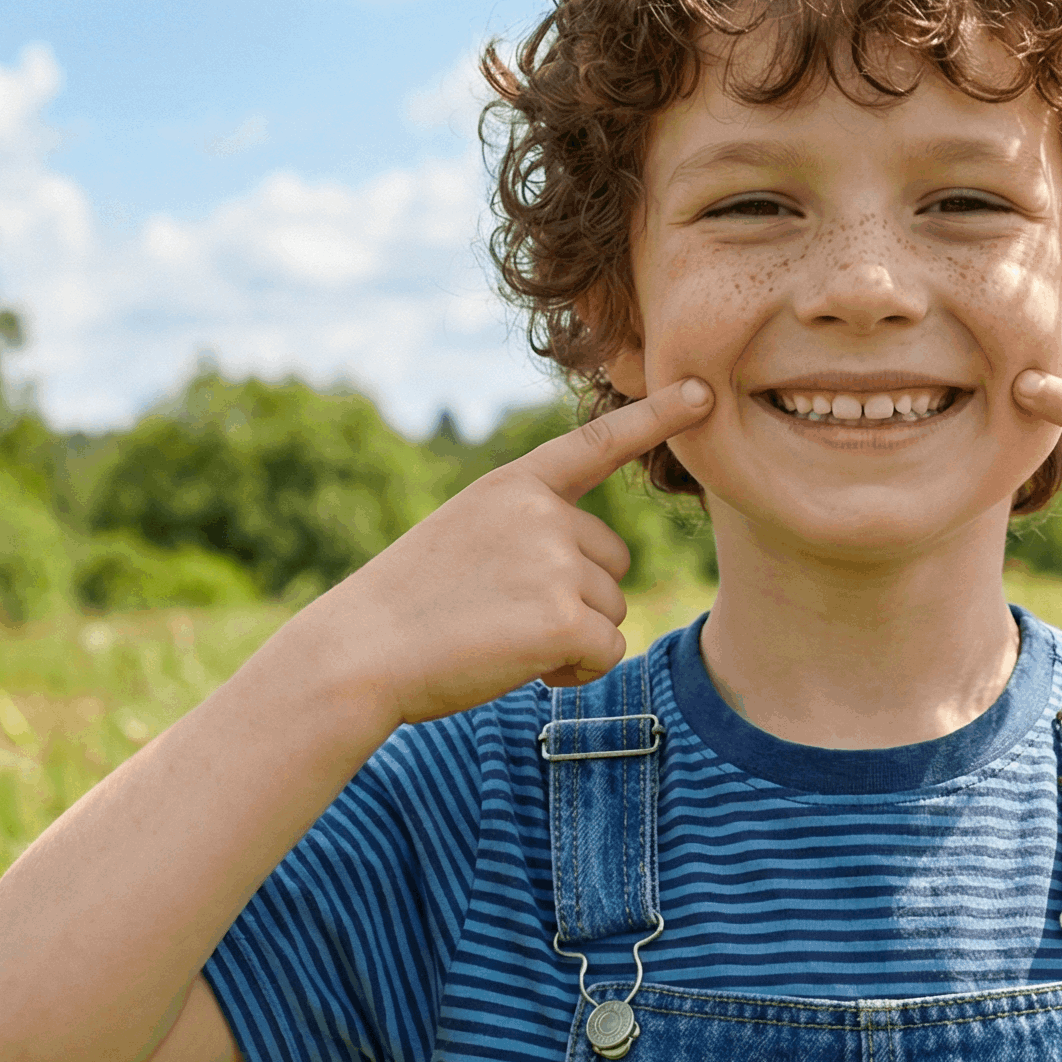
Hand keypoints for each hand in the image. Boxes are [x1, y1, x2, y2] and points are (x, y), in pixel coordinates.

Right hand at [297, 379, 713, 728]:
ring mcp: (555, 562)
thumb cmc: (410, 607)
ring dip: (573, 638)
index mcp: (515, 485)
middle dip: (577, 597)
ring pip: (612, 608)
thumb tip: (601, 569)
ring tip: (503, 639)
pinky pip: (607, 651)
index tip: (702, 390)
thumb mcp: (469, 537)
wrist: (359, 653)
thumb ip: (531, 530)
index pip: (596, 443)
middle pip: (614, 561)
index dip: (656, 417)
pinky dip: (576, 672)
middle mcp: (543, 513)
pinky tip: (522, 668)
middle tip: (506, 614)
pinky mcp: (563, 618)